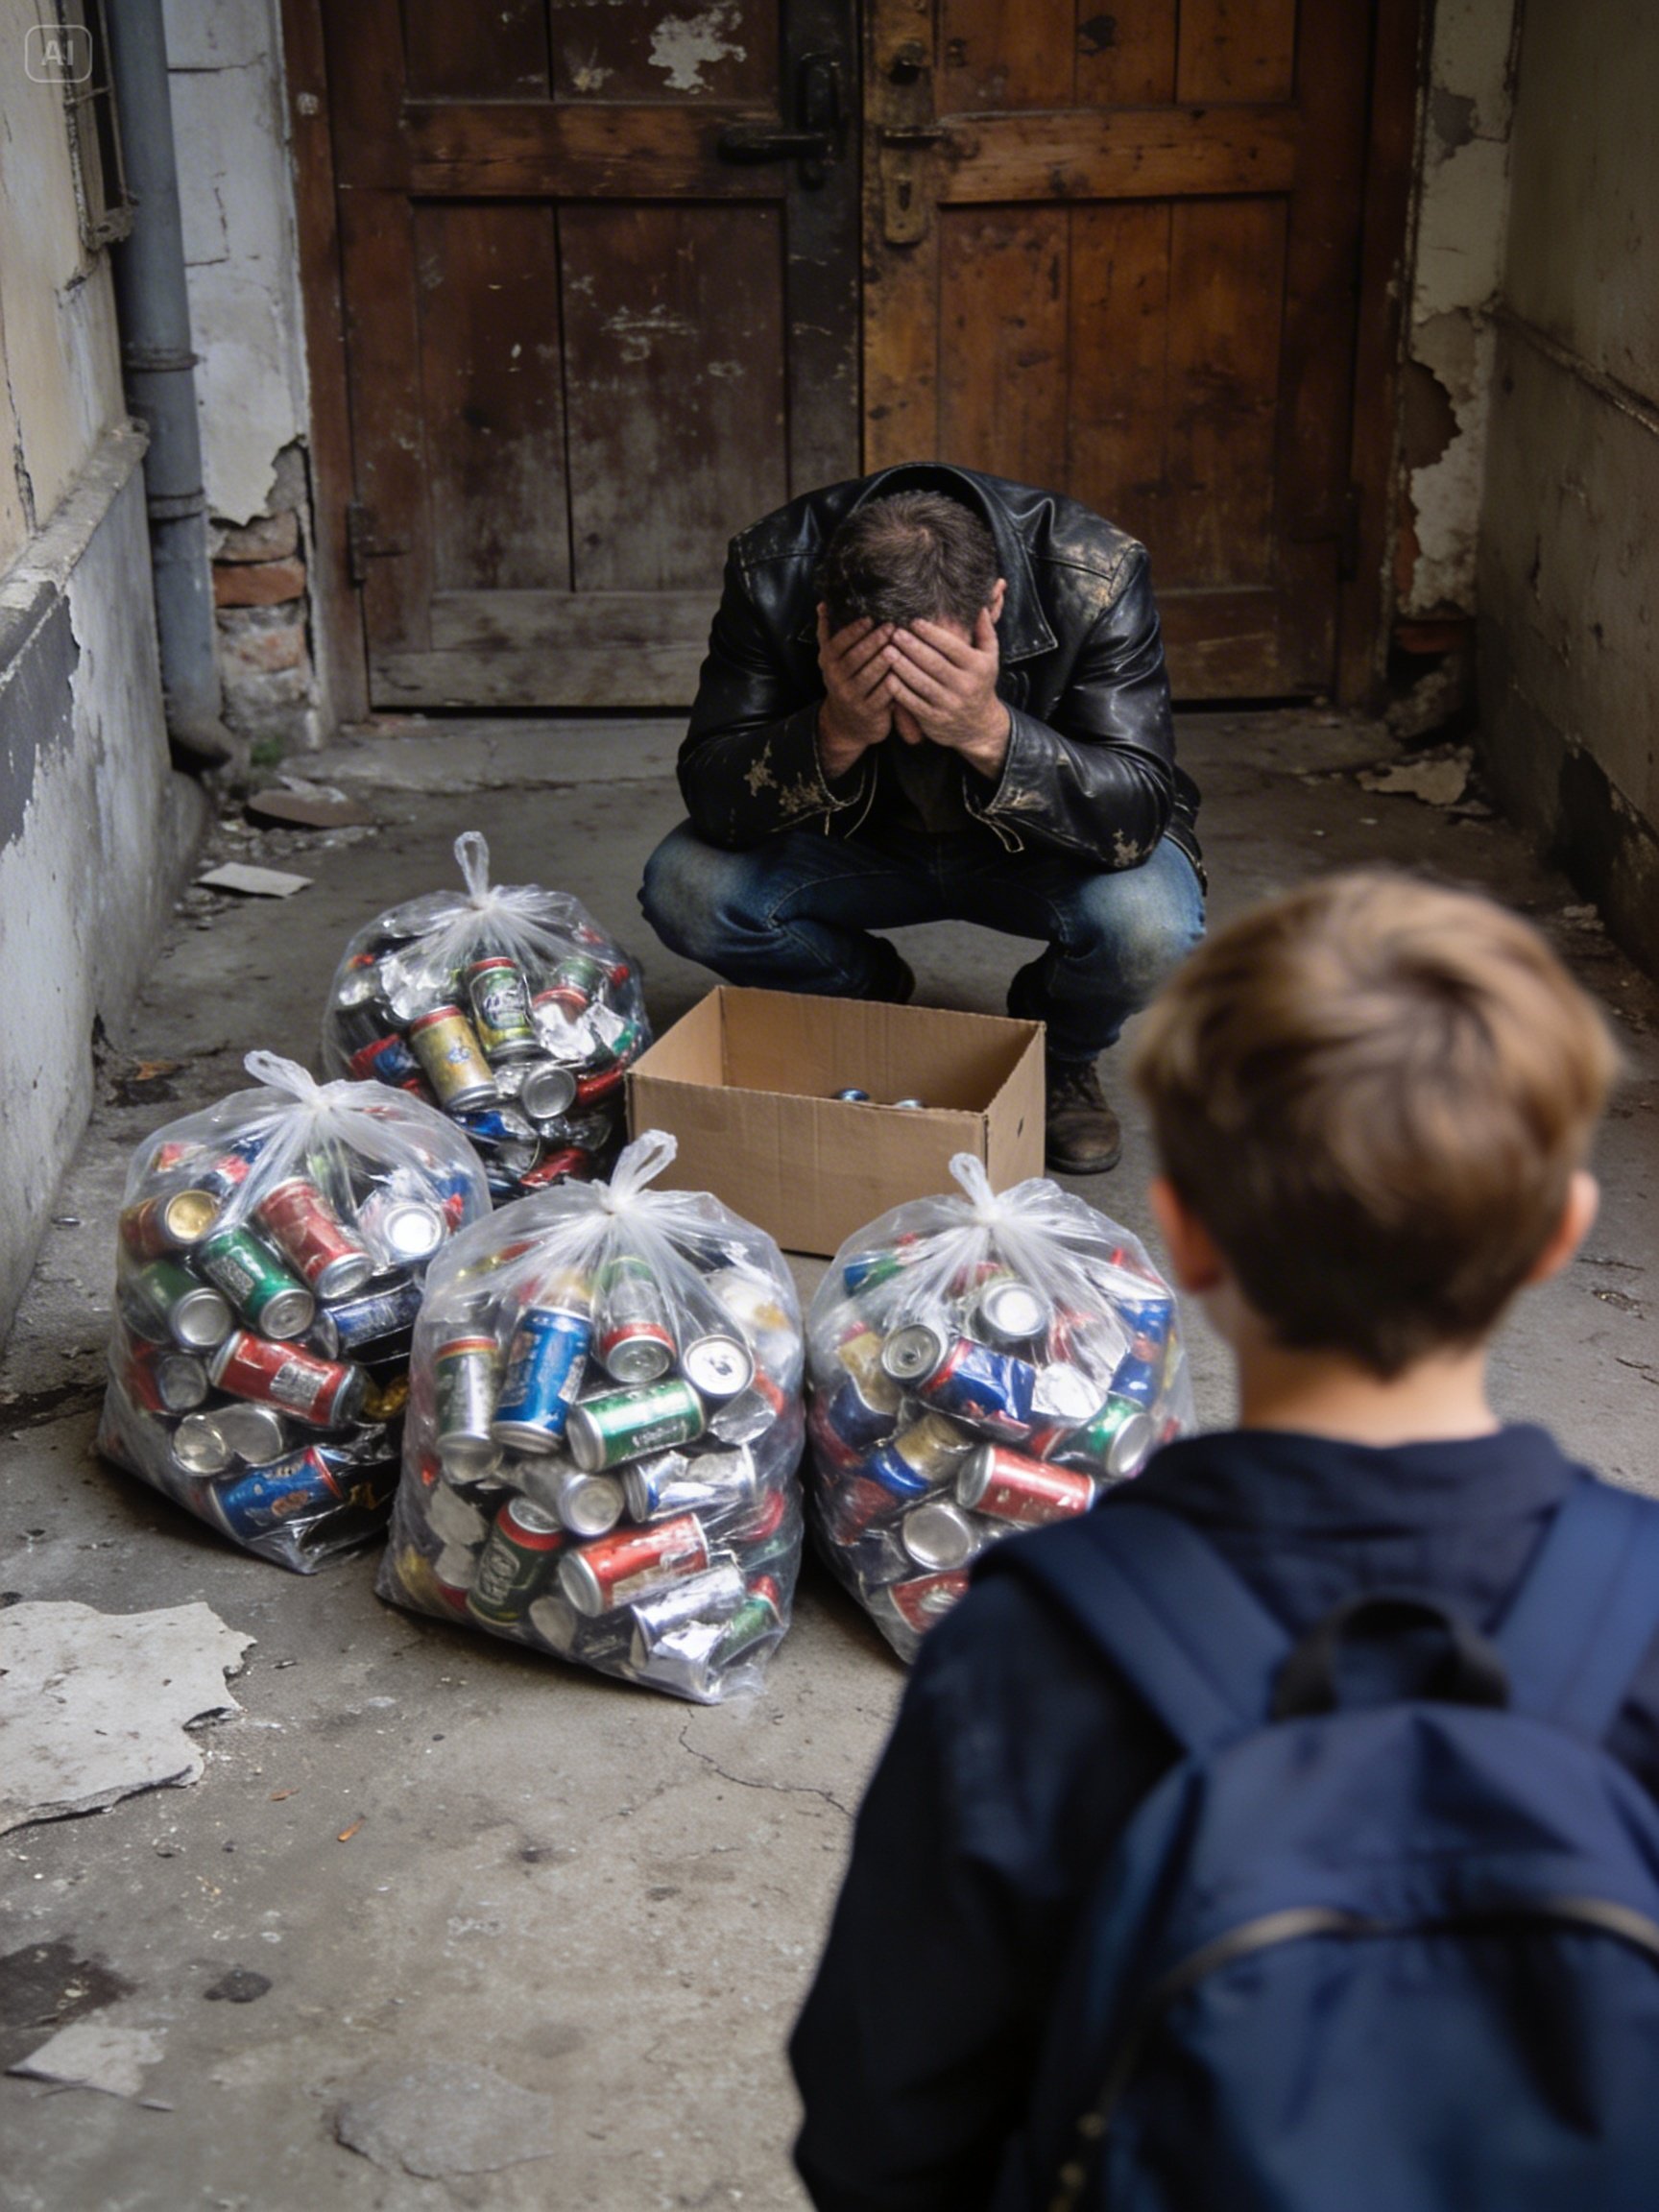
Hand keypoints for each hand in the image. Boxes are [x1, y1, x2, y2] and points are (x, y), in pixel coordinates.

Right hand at [816, 607, 895, 777]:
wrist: (847, 725)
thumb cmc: (845, 682)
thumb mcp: (832, 660)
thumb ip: (828, 633)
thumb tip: (823, 604)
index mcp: (828, 663)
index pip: (838, 644)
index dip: (854, 631)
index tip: (871, 617)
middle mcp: (836, 680)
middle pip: (855, 658)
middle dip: (873, 641)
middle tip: (891, 626)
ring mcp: (852, 697)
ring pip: (869, 676)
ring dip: (884, 660)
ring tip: (898, 645)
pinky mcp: (868, 712)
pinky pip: (882, 695)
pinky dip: (893, 683)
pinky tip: (905, 670)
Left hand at [885, 608, 1010, 777]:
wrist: (979, 726)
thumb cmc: (980, 683)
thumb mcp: (990, 658)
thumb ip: (985, 631)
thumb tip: (981, 605)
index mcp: (977, 667)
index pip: (951, 646)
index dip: (931, 633)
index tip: (913, 621)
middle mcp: (964, 686)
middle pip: (933, 663)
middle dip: (912, 647)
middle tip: (894, 633)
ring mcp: (948, 704)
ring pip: (921, 682)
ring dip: (901, 666)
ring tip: (886, 650)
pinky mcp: (934, 719)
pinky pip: (913, 703)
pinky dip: (899, 690)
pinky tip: (887, 676)